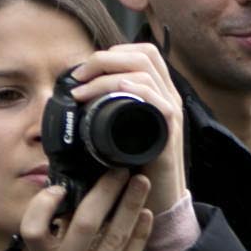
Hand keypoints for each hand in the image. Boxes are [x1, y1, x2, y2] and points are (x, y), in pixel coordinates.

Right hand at [19, 170, 151, 250]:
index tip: (59, 188)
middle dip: (104, 193)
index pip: (33, 229)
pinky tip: (145, 214)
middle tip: (118, 170)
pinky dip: (139, 234)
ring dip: (129, 206)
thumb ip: (53, 240)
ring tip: (140, 183)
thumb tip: (68, 197)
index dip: (44, 205)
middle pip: (84, 225)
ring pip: (114, 238)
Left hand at [62, 43, 188, 212]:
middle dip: (106, 59)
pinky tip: (116, 93)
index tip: (87, 69)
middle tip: (80, 76)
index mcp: (159, 94)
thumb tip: (79, 93)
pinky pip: (156, 99)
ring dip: (108, 76)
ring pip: (145, 72)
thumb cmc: (138, 167)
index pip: (144, 53)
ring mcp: (170, 113)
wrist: (159, 198)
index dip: (114, 52)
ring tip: (83, 93)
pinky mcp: (170, 131)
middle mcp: (168, 98)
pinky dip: (134, 90)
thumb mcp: (122, 131)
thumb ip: (111, 110)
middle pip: (144, 55)